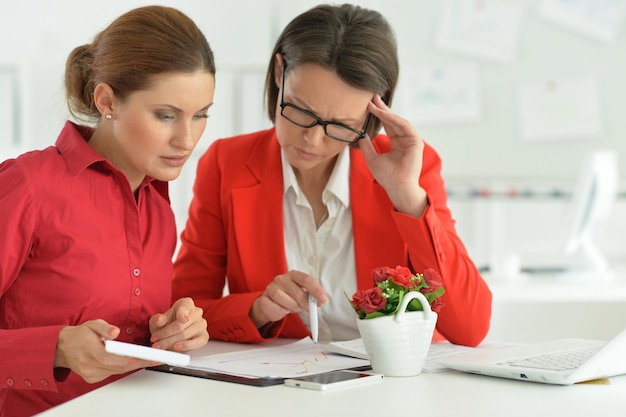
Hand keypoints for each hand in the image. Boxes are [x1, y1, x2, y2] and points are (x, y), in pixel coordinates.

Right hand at [54, 319, 152, 383]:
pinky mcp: (92, 378)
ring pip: (117, 371)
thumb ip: (104, 327)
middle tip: (154, 358)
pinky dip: (123, 368)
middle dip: (138, 362)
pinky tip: (132, 362)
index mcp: (88, 349)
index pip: (109, 357)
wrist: (63, 348)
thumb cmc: (80, 335)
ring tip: (149, 359)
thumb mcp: (92, 324)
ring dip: (133, 366)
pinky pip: (112, 374)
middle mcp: (88, 364)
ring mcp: (90, 373)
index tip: (142, 356)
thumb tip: (116, 331)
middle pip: (117, 366)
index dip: (126, 358)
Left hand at [149, 297, 207, 351]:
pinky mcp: (204, 337)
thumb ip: (157, 319)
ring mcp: (202, 324)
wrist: (171, 333)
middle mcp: (196, 312)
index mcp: (186, 303)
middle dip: (165, 334)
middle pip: (181, 325)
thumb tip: (159, 319)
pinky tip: (176, 347)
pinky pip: (196, 343)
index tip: (182, 320)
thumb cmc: (166, 324)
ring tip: (160, 345)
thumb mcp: (157, 320)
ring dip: (170, 342)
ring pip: (185, 335)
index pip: (184, 308)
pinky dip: (185, 346)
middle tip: (155, 340)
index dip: (182, 315)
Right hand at [250, 270, 328, 327]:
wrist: (270, 304)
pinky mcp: (263, 300)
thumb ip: (310, 295)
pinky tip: (283, 310)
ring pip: (286, 300)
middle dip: (307, 303)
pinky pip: (276, 308)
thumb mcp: (301, 293)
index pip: (306, 279)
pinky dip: (282, 312)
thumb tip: (321, 301)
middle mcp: (281, 279)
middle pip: (298, 292)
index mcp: (293, 274)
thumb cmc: (289, 297)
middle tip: (311, 309)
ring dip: (294, 307)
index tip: (324, 300)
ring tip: (294, 308)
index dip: (316, 290)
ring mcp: (271, 288)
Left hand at [358, 95, 427, 217]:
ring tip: (374, 103)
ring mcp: (411, 140)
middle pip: (393, 120)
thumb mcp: (372, 158)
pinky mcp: (415, 142)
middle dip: (382, 108)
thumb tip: (359, 134)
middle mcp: (405, 140)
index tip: (368, 106)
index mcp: (397, 143)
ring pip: (398, 121)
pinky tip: (382, 113)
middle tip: (372, 97)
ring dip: (386, 111)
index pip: (387, 125)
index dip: (378, 115)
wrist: (397, 187)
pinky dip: (392, 119)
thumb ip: (367, 146)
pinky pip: (403, 126)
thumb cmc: (387, 177)